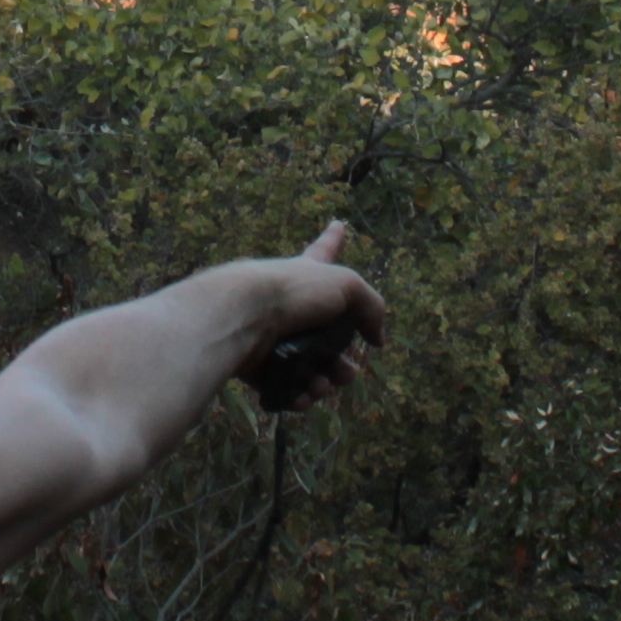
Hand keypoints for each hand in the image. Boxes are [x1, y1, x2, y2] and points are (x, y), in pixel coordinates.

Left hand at [236, 223, 386, 414]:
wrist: (242, 314)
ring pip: (306, 365)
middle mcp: (288, 302)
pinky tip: (304, 397)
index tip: (337, 223)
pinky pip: (283, 385)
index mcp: (306, 275)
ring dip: (322, 381)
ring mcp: (270, 333)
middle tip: (348, 373)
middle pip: (324, 334)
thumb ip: (371, 308)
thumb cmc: (292, 290)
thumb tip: (377, 340)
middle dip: (341, 361)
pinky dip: (297, 394)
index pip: (324, 251)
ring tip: (323, 385)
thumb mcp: (346, 285)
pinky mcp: (254, 363)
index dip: (333, 239)